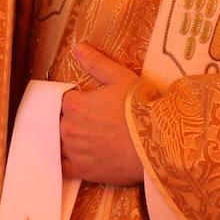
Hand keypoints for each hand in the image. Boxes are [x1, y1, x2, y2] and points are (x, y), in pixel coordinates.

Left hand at [59, 44, 143, 185]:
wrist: (160, 142)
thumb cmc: (140, 108)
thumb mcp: (120, 77)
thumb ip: (95, 63)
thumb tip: (78, 48)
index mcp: (74, 105)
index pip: (63, 100)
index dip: (76, 100)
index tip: (89, 102)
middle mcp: (69, 129)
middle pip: (60, 121)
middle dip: (72, 119)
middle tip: (94, 121)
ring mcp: (75, 152)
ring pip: (60, 143)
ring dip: (68, 140)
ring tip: (89, 138)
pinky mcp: (83, 171)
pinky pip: (64, 168)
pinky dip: (66, 162)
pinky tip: (76, 158)